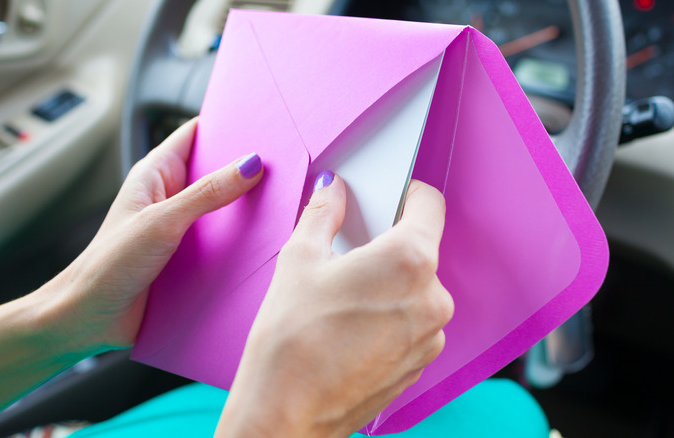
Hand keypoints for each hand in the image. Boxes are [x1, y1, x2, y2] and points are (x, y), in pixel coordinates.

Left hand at [37, 118, 262, 354]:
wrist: (88, 319)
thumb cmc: (108, 265)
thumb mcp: (162, 222)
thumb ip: (206, 193)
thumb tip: (250, 165)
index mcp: (155, 174)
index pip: (197, 134)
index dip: (227, 125)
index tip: (263, 122)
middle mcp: (170, 196)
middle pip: (216, 172)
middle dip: (247, 169)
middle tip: (285, 165)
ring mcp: (180, 228)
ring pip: (223, 209)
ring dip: (246, 209)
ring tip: (284, 202)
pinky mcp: (189, 258)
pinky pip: (222, 242)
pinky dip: (241, 241)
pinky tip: (266, 242)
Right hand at [217, 174, 452, 437]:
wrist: (286, 413)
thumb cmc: (290, 338)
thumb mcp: (299, 259)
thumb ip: (324, 213)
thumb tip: (332, 190)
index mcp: (409, 261)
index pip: (429, 205)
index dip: (407, 194)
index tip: (388, 195)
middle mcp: (432, 298)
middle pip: (419, 249)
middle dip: (387, 244)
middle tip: (347, 254)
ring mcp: (430, 335)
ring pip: (415, 288)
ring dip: (388, 283)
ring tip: (343, 298)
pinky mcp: (420, 363)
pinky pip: (412, 322)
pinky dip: (390, 315)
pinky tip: (351, 326)